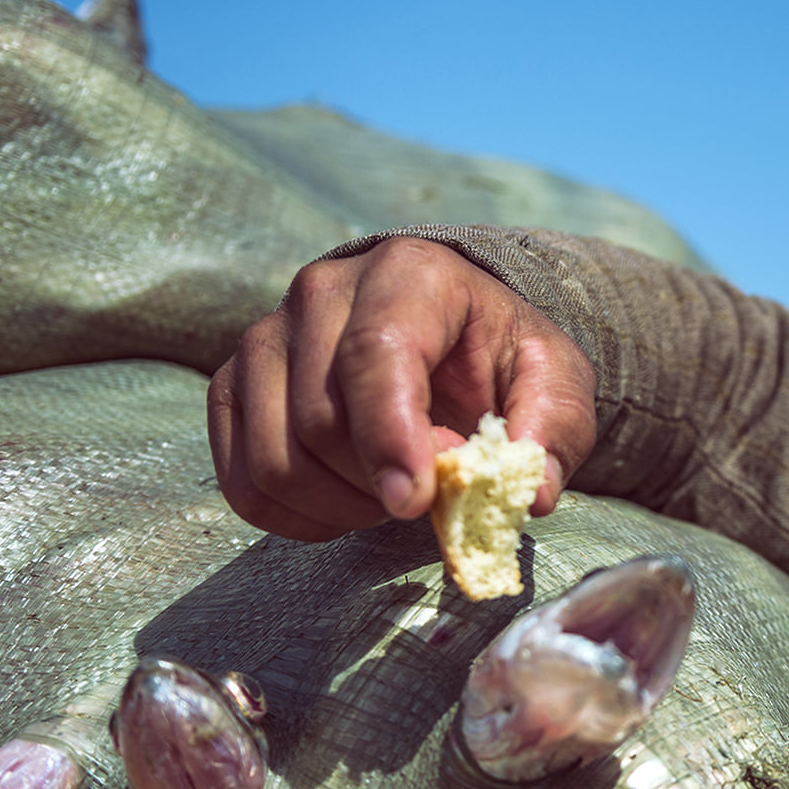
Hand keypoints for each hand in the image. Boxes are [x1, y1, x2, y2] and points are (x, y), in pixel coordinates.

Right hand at [208, 237, 598, 541]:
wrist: (449, 336)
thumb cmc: (500, 358)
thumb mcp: (554, 384)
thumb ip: (551, 432)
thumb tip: (531, 494)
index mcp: (409, 272)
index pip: (375, 351)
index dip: (389, 436)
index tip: (414, 502)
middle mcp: (321, 290)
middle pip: (322, 419)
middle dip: (378, 482)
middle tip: (430, 487)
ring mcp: (266, 336)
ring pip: (277, 458)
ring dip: (340, 505)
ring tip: (390, 489)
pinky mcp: (235, 385)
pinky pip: (243, 481)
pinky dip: (296, 515)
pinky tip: (346, 502)